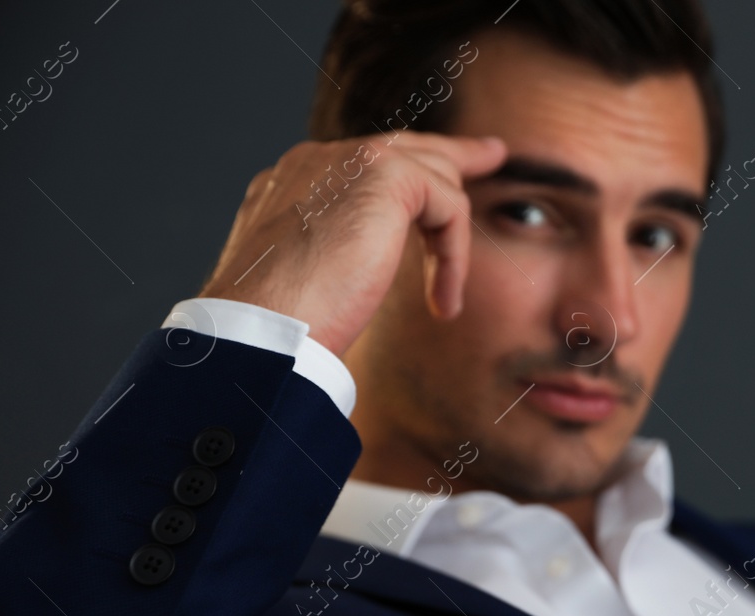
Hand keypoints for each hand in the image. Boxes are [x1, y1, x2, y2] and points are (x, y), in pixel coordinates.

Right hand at [196, 131, 508, 356]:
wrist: (261, 329)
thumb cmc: (278, 329)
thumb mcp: (306, 284)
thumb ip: (332, 257)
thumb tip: (356, 273)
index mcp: (294, 184)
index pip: (362, 166)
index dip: (408, 175)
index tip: (438, 187)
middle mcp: (317, 161)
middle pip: (403, 147)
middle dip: (453, 153)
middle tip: (493, 155)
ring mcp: (347, 161)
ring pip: (434, 178)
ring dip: (449, 247)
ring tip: (445, 300)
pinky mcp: (384, 176)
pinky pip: (449, 208)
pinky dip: (452, 259)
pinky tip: (442, 303)